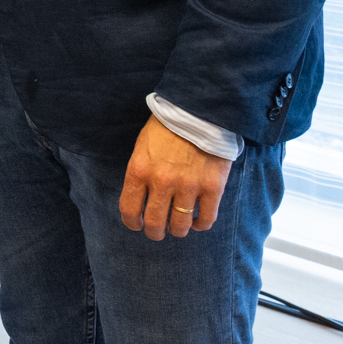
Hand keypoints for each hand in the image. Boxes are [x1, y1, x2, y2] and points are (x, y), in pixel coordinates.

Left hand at [119, 114, 232, 239]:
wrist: (198, 111)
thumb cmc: (166, 128)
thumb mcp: (142, 148)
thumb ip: (141, 174)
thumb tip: (141, 200)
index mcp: (139, 170)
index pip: (129, 210)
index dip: (132, 223)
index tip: (137, 225)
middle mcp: (162, 182)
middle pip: (154, 223)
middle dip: (154, 233)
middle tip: (158, 232)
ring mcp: (188, 186)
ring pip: (180, 226)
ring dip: (178, 231)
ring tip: (179, 226)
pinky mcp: (213, 187)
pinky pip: (206, 219)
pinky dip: (201, 224)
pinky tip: (198, 219)